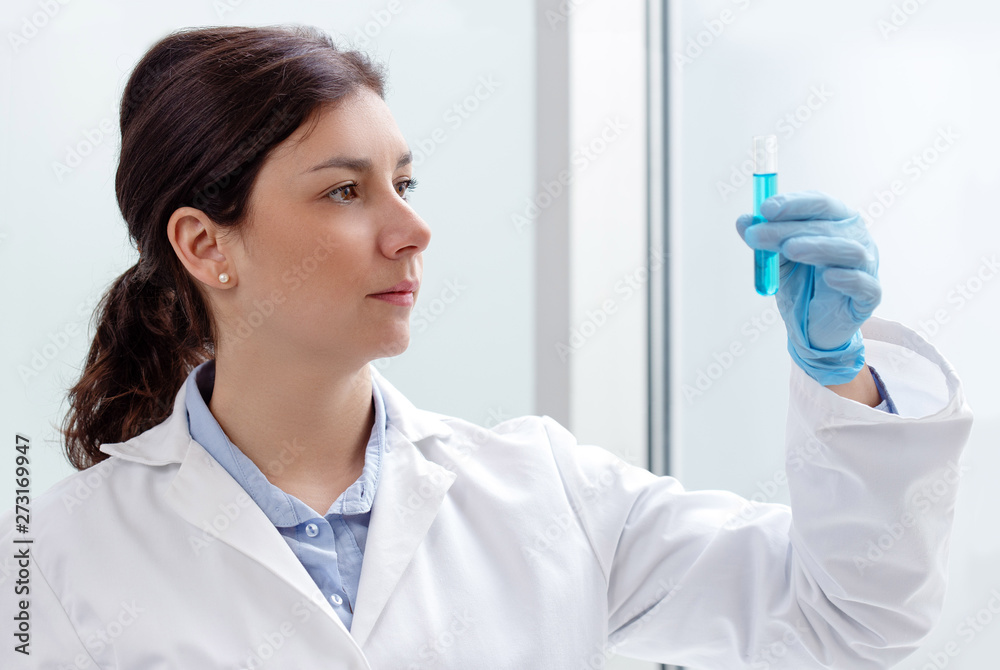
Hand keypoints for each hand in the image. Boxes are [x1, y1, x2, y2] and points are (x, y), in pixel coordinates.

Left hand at [735, 190, 881, 385]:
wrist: (814, 325)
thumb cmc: (801, 284)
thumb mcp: (778, 261)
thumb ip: (764, 240)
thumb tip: (742, 220)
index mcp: (837, 223)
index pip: (820, 204)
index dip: (793, 204)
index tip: (764, 209)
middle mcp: (857, 239)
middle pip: (828, 226)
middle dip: (789, 228)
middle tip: (758, 235)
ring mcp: (867, 266)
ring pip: (850, 251)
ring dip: (818, 247)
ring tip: (789, 249)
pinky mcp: (870, 296)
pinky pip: (863, 284)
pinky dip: (848, 278)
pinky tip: (828, 277)